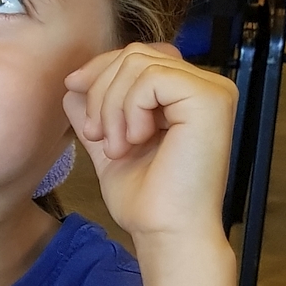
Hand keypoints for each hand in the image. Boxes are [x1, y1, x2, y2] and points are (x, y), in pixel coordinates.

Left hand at [64, 43, 235, 245]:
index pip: (137, 55)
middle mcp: (206, 86)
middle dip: (101, 92)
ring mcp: (213, 90)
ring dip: (112, 107)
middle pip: (134, 54)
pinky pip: (151, 78)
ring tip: (118, 146)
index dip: (100, 69)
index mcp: (186, 93)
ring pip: (138, 63)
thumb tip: (74, 81)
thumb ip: (96, 109)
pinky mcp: (211, 98)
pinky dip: (130, 108)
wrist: (164, 231)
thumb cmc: (146, 197)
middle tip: (98, 136)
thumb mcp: (109, 141)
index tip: (73, 90)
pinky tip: (135, 140)